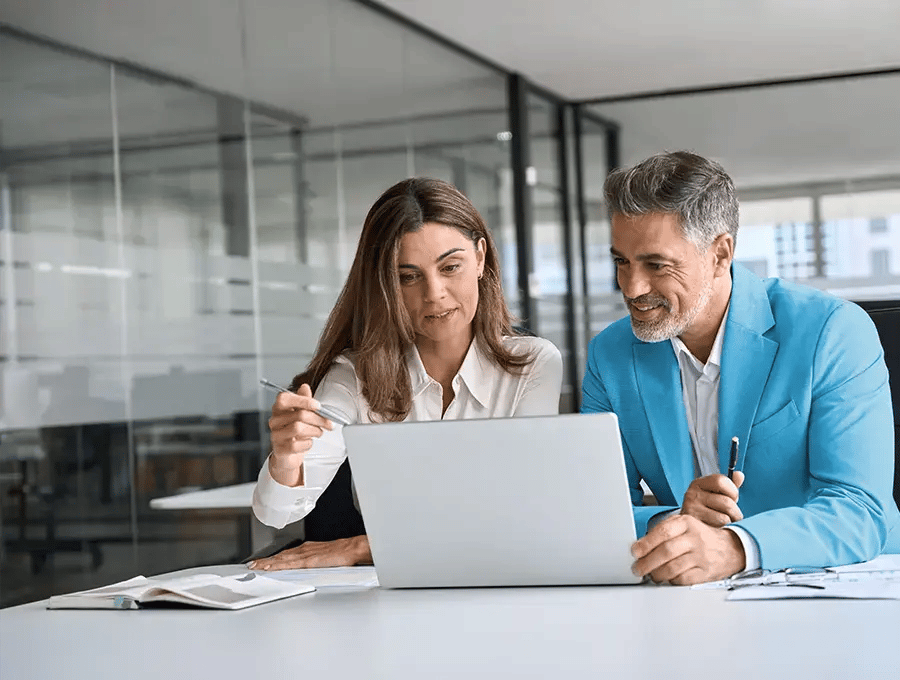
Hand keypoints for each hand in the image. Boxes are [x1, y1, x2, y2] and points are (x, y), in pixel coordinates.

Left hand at [247, 536, 372, 570]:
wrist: (353, 548)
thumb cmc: (344, 553)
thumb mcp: (326, 558)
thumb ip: (317, 562)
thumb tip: (312, 568)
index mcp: (308, 549)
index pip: (286, 554)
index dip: (273, 559)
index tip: (262, 562)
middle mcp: (304, 549)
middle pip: (280, 556)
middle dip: (265, 560)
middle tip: (251, 565)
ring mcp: (305, 554)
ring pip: (281, 558)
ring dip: (267, 562)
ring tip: (255, 566)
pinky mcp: (308, 561)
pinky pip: (289, 563)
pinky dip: (277, 565)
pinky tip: (269, 567)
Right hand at [267, 383, 332, 485]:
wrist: (289, 454)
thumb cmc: (296, 432)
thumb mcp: (302, 414)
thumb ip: (304, 401)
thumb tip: (304, 386)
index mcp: (279, 409)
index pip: (284, 398)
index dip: (303, 400)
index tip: (319, 406)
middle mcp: (274, 421)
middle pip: (298, 415)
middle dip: (318, 419)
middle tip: (329, 424)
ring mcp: (275, 435)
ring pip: (298, 429)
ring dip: (314, 431)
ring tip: (318, 432)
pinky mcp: (279, 449)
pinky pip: (296, 445)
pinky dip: (307, 444)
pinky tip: (308, 443)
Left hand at [631, 514, 745, 584]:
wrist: (731, 548)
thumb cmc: (700, 537)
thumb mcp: (684, 526)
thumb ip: (664, 532)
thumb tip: (640, 547)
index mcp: (686, 523)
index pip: (663, 532)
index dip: (646, 543)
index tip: (635, 551)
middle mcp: (695, 538)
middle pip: (666, 551)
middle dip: (647, 562)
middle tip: (637, 568)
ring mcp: (701, 556)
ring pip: (673, 567)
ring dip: (657, 574)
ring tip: (650, 575)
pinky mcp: (706, 572)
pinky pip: (683, 579)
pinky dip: (671, 580)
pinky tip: (667, 578)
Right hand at [680, 471, 743, 526]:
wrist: (690, 527)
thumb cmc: (707, 509)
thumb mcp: (716, 495)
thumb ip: (729, 485)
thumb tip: (740, 475)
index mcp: (699, 483)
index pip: (721, 481)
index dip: (733, 491)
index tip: (732, 498)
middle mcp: (692, 494)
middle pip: (726, 502)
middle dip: (735, 511)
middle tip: (731, 515)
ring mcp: (692, 509)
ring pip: (725, 516)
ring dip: (731, 521)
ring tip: (725, 522)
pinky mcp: (695, 524)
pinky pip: (719, 526)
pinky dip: (724, 528)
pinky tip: (718, 528)